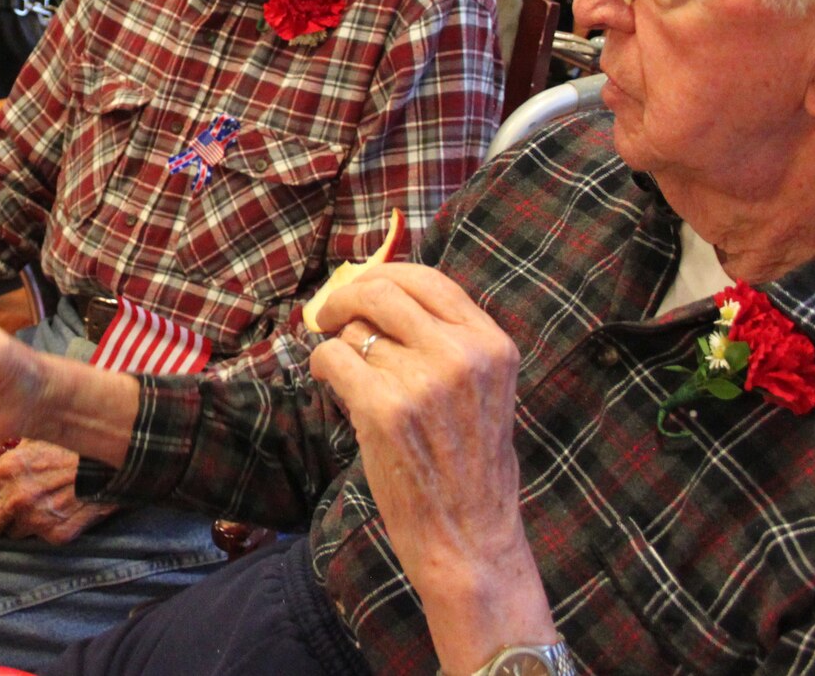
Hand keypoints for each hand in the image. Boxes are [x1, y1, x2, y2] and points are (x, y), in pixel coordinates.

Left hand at [0, 439, 119, 544]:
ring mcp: (38, 521)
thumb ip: (11, 453)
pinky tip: (59, 510)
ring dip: (21, 524)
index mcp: (7, 471)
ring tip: (38, 506)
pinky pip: (41, 538)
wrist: (112, 460)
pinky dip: (46, 528)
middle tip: (2, 511)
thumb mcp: (36, 436)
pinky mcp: (58, 535)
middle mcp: (17, 500)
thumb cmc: (73, 443)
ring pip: (14, 535)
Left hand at [310, 265, 555, 672]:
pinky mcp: (384, 408)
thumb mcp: (483, 390)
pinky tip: (330, 383)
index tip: (360, 289)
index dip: (384, 276)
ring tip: (351, 376)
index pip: (429, 278)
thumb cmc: (469, 468)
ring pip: (354, 330)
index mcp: (492, 345)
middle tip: (328, 316)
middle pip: (383, 290)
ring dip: (341, 347)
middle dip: (345, 298)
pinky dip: (321, 366)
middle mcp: (461, 355)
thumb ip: (447, 341)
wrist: (470, 539)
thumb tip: (381, 293)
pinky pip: (332, 358)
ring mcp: (422, 380)